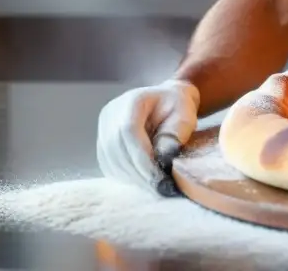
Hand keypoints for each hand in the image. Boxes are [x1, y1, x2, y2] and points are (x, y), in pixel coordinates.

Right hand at [96, 79, 199, 194]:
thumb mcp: (185, 115)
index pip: (128, 130)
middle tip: (158, 187)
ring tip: (153, 186)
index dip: (141, 156)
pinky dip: (124, 176)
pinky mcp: (103, 143)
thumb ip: (175, 133)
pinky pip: (108, 165)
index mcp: (131, 101)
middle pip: (115, 147)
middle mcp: (111, 114)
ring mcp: (103, 128)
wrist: (168, 100)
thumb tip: (162, 158)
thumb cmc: (178, 106)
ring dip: (130, 177)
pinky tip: (142, 180)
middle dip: (136, 171)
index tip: (158, 176)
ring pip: (110, 159)